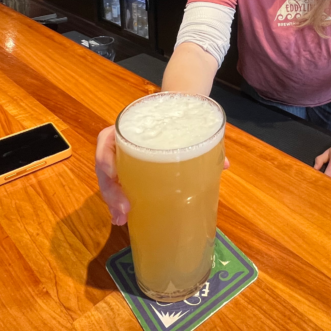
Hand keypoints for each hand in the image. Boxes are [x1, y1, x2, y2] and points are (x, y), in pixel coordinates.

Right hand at [95, 125, 231, 225]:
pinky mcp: (129, 171)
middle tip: (124, 211)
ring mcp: (123, 157)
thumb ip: (206, 142)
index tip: (114, 176)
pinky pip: (118, 186)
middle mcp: (122, 141)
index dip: (106, 159)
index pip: (107, 140)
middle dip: (110, 191)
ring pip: (109, 180)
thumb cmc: (179, 118)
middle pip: (105, 166)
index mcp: (131, 126)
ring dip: (112, 201)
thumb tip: (225, 164)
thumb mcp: (191, 125)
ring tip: (121, 220)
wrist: (179, 110)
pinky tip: (124, 219)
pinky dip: (118, 203)